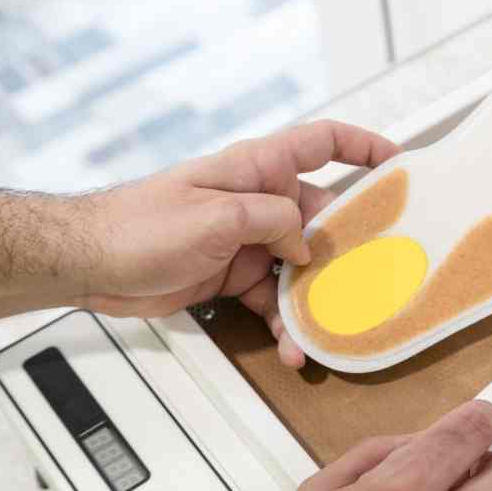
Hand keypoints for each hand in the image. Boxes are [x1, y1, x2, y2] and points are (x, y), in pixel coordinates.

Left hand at [80, 120, 398, 365]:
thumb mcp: (215, 217)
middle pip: (324, 218)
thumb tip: (306, 245)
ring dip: (318, 299)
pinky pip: (277, 298)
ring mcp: (251, 240)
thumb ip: (271, 221)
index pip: (321, 143)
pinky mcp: (238, 275)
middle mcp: (260, 202)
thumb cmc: (139, 224)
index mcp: (257, 170)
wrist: (92, 264)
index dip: (363, 146)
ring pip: (304, 267)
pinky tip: (293, 347)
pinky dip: (287, 323)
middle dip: (351, 248)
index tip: (399, 163)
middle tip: (377, 274)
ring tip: (329, 329)